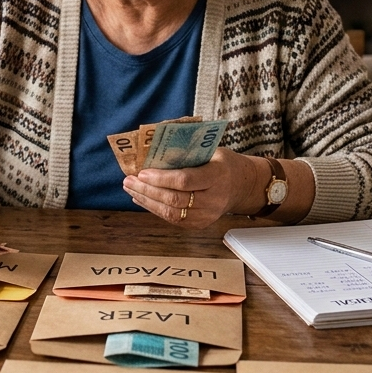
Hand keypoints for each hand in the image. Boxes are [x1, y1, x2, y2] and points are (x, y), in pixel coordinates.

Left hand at [123, 148, 264, 229]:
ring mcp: (207, 215)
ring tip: (130, 189)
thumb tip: (154, 147)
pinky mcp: (199, 224)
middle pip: (174, 199)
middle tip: (128, 180)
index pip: (185, 181)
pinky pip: (173, 219)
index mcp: (217, 176)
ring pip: (170, 213)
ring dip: (146, 201)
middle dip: (147, 190)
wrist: (242, 186)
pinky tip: (142, 198)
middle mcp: (213, 199)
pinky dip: (154, 209)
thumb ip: (187, 151)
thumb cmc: (222, 163)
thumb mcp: (211, 150)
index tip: (141, 172)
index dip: (161, 178)